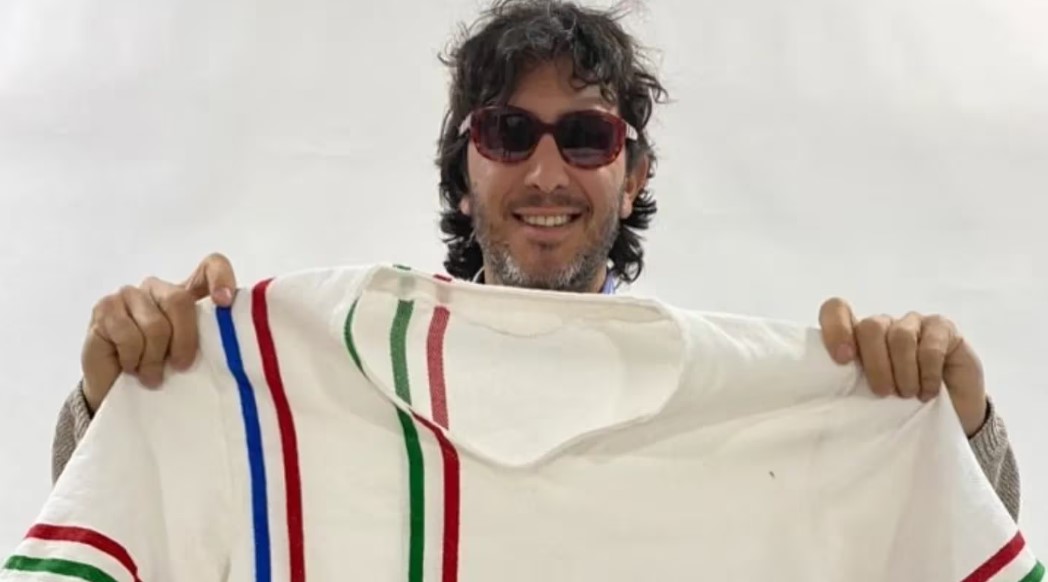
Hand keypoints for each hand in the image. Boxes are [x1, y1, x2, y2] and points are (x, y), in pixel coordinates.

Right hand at [80, 253, 237, 412]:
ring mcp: (129, 294)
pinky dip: (133, 358)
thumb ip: (212, 339)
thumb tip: (240, 343)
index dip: (221, 278)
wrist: (117, 389)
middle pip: (180, 300)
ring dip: (155, 359)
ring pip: (155, 324)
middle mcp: (159, 288)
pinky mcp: (105, 308)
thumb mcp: (194, 355)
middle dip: (184, 340)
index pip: (211, 266)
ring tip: (152, 376)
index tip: (226, 303)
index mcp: (187, 293)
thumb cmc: (163, 370)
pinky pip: (128, 334)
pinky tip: (130, 367)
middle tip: (182, 367)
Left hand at [818, 298, 987, 436]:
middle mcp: (883, 325)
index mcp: (856, 337)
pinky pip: (931, 344)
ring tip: (908, 395)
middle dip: (875, 364)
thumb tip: (821, 394)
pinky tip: (928, 391)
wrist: (949, 417)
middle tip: (883, 392)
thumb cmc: (900, 409)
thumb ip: (846, 386)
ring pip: (900, 335)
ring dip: (903, 371)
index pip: (836, 310)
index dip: (836, 328)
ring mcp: (913, 323)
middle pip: (870, 327)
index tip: (842, 360)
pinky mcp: (943, 329)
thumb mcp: (867, 399)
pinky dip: (928, 373)